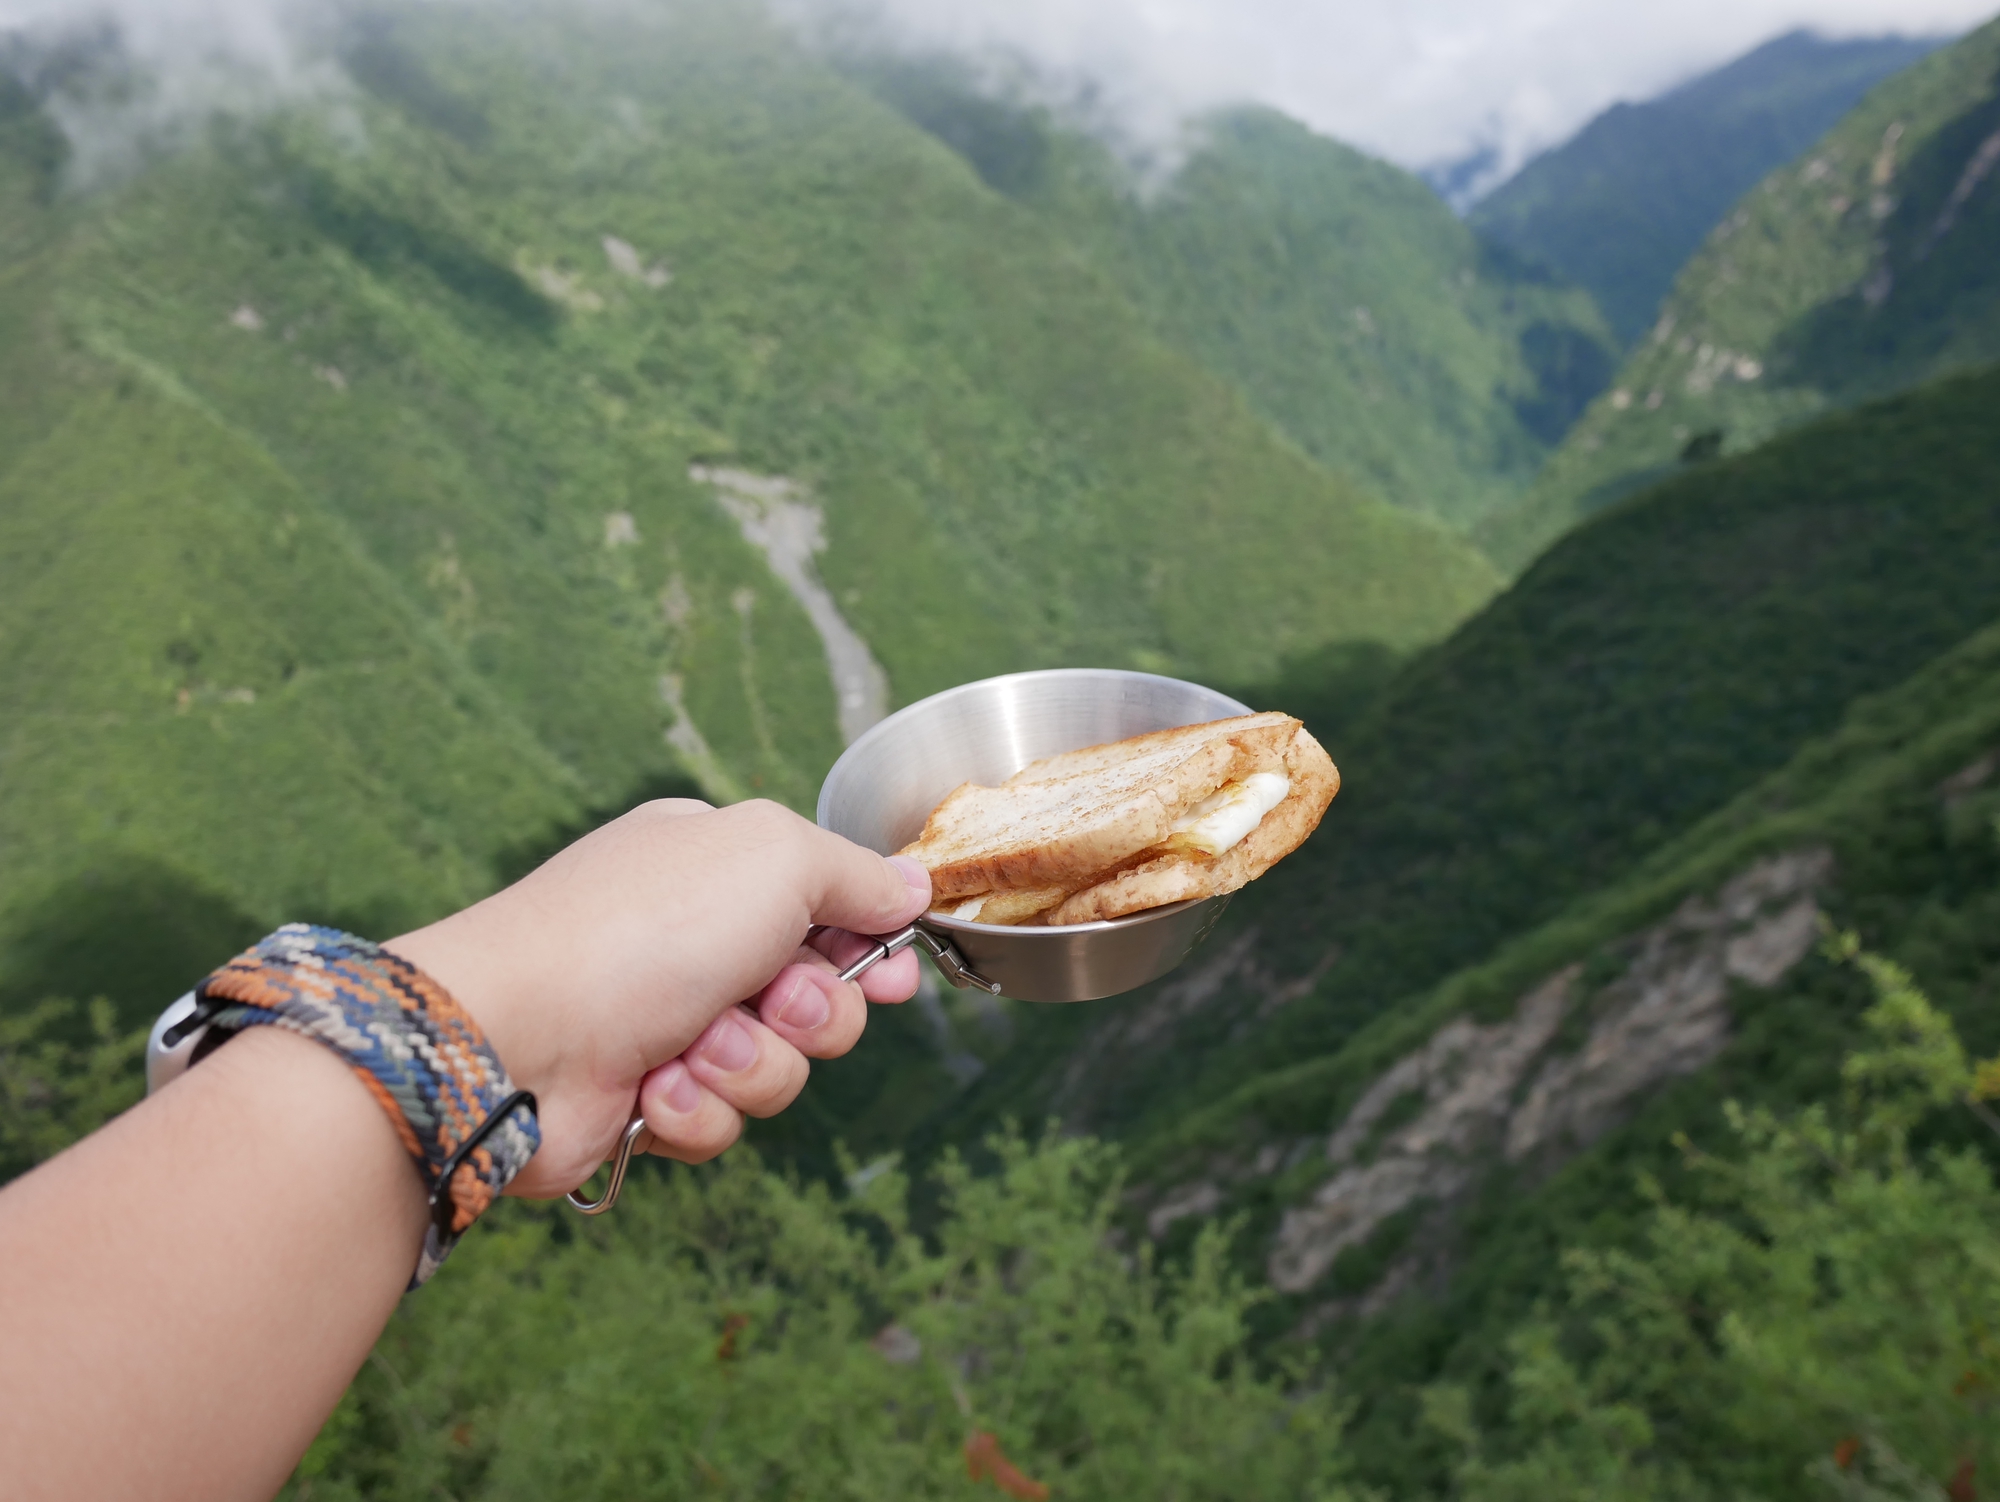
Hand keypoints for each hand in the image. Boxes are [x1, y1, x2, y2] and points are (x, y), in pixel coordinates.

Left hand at [385, 798, 931, 1196]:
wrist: (514, 1038)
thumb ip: (855, 872)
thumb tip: (912, 885)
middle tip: (769, 1001)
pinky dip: (696, 1108)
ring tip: (692, 1047)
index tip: (890, 974)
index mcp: (717, 865)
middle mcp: (692, 940)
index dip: (869, 947)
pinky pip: (721, 1120)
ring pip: (778, 1067)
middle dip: (810, 1013)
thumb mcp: (773, 856)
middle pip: (817, 995)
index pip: (828, 905)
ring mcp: (666, 1020)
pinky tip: (651, 1086)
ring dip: (750, 1065)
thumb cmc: (639, 931)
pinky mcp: (644, 1097)